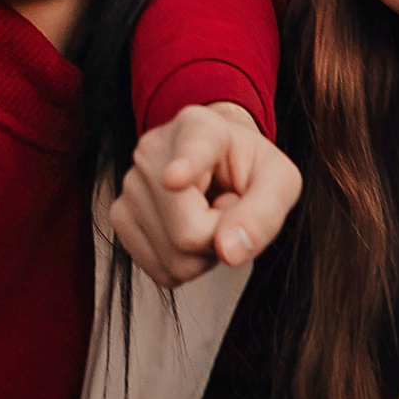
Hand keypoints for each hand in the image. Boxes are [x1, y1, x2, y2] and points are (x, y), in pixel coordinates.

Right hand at [107, 102, 302, 289]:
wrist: (217, 163)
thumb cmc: (250, 169)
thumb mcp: (278, 183)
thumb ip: (264, 213)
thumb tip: (229, 251)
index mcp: (200, 127)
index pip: (193, 148)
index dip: (185, 166)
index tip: (174, 179)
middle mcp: (153, 151)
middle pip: (188, 233)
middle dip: (221, 238)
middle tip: (229, 210)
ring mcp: (130, 185)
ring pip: (173, 259)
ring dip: (204, 254)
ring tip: (209, 216)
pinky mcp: (120, 217)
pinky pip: (161, 271)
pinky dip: (184, 264)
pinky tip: (189, 230)